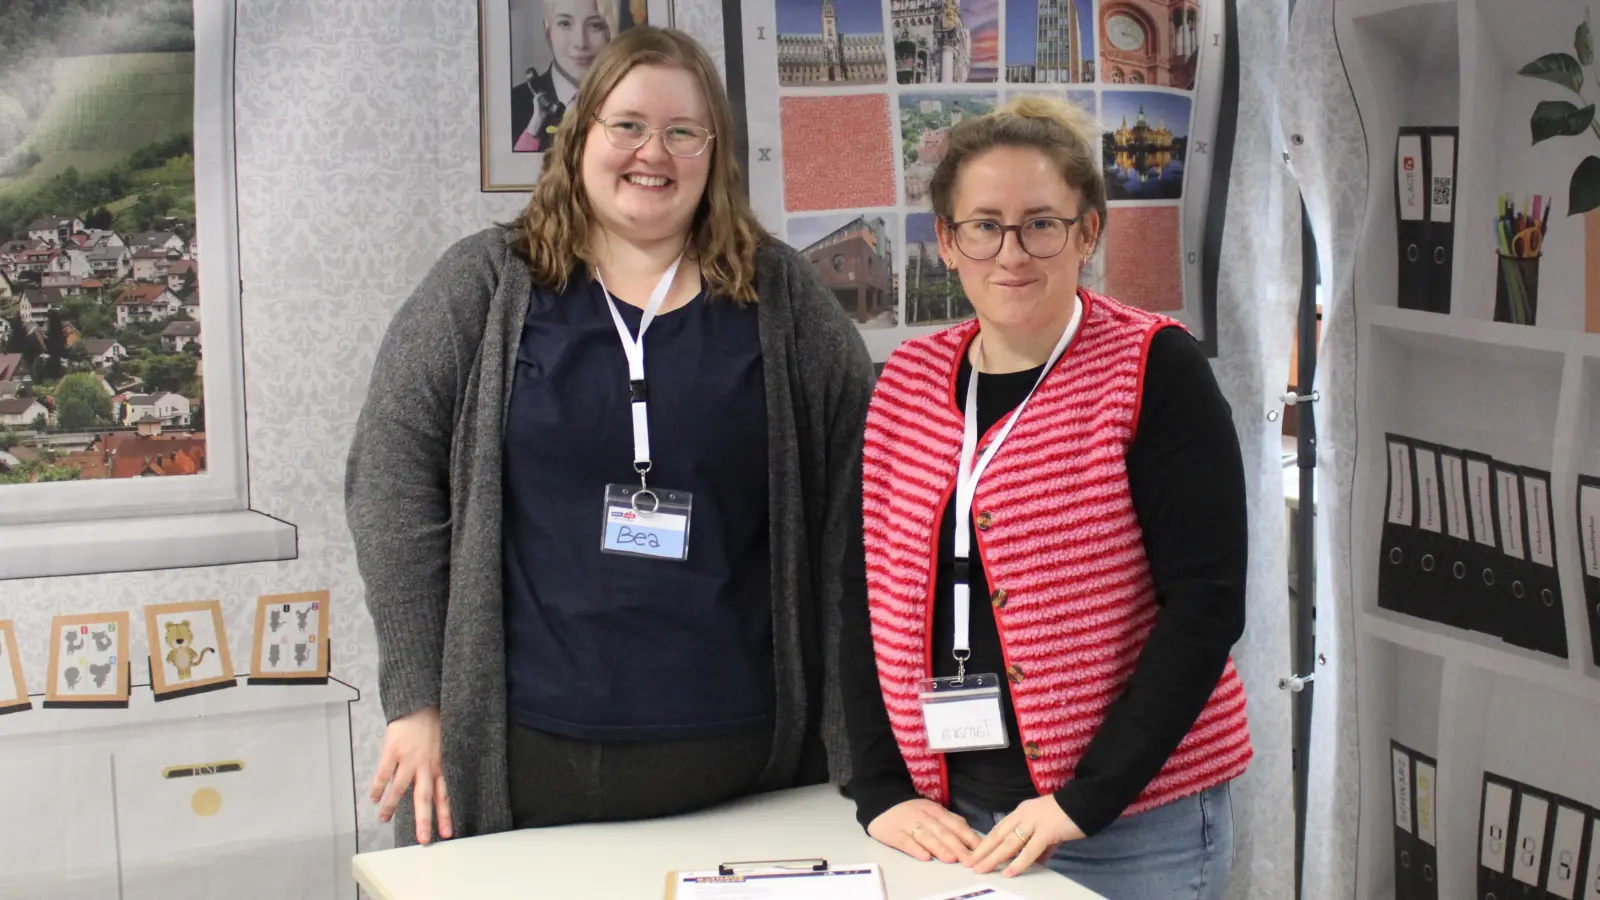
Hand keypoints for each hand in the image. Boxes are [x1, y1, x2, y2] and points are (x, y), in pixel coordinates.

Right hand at [369, 706, 452, 843]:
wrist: (420, 701)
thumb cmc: (435, 722)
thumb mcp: (445, 744)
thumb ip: (440, 765)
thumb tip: (436, 785)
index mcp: (440, 765)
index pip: (444, 794)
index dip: (445, 814)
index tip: (446, 833)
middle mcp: (426, 765)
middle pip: (425, 797)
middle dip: (424, 820)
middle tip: (423, 839)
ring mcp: (408, 758)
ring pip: (400, 788)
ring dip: (392, 806)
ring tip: (384, 820)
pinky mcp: (392, 750)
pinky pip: (383, 773)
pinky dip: (378, 787)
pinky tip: (374, 799)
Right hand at [867, 798, 982, 864]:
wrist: (880, 799)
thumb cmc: (911, 810)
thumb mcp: (933, 811)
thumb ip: (951, 821)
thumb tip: (972, 836)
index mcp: (936, 811)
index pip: (955, 824)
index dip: (968, 838)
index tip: (980, 850)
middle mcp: (924, 816)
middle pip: (943, 832)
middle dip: (957, 846)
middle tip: (969, 860)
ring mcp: (907, 824)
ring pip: (926, 836)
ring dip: (939, 847)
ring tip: (951, 859)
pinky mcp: (892, 832)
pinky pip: (905, 841)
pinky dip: (915, 849)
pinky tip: (924, 856)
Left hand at [969, 795, 1084, 876]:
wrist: (1087, 801)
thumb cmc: (1068, 814)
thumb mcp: (1048, 827)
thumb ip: (1041, 843)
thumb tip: (1038, 860)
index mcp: (1022, 812)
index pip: (999, 828)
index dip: (985, 842)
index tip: (974, 854)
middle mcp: (1024, 814)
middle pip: (998, 835)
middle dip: (983, 850)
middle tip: (969, 863)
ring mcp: (1035, 822)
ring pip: (1009, 842)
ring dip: (993, 857)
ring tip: (982, 869)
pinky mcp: (1047, 830)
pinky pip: (1030, 849)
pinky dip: (1019, 862)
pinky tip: (1009, 871)